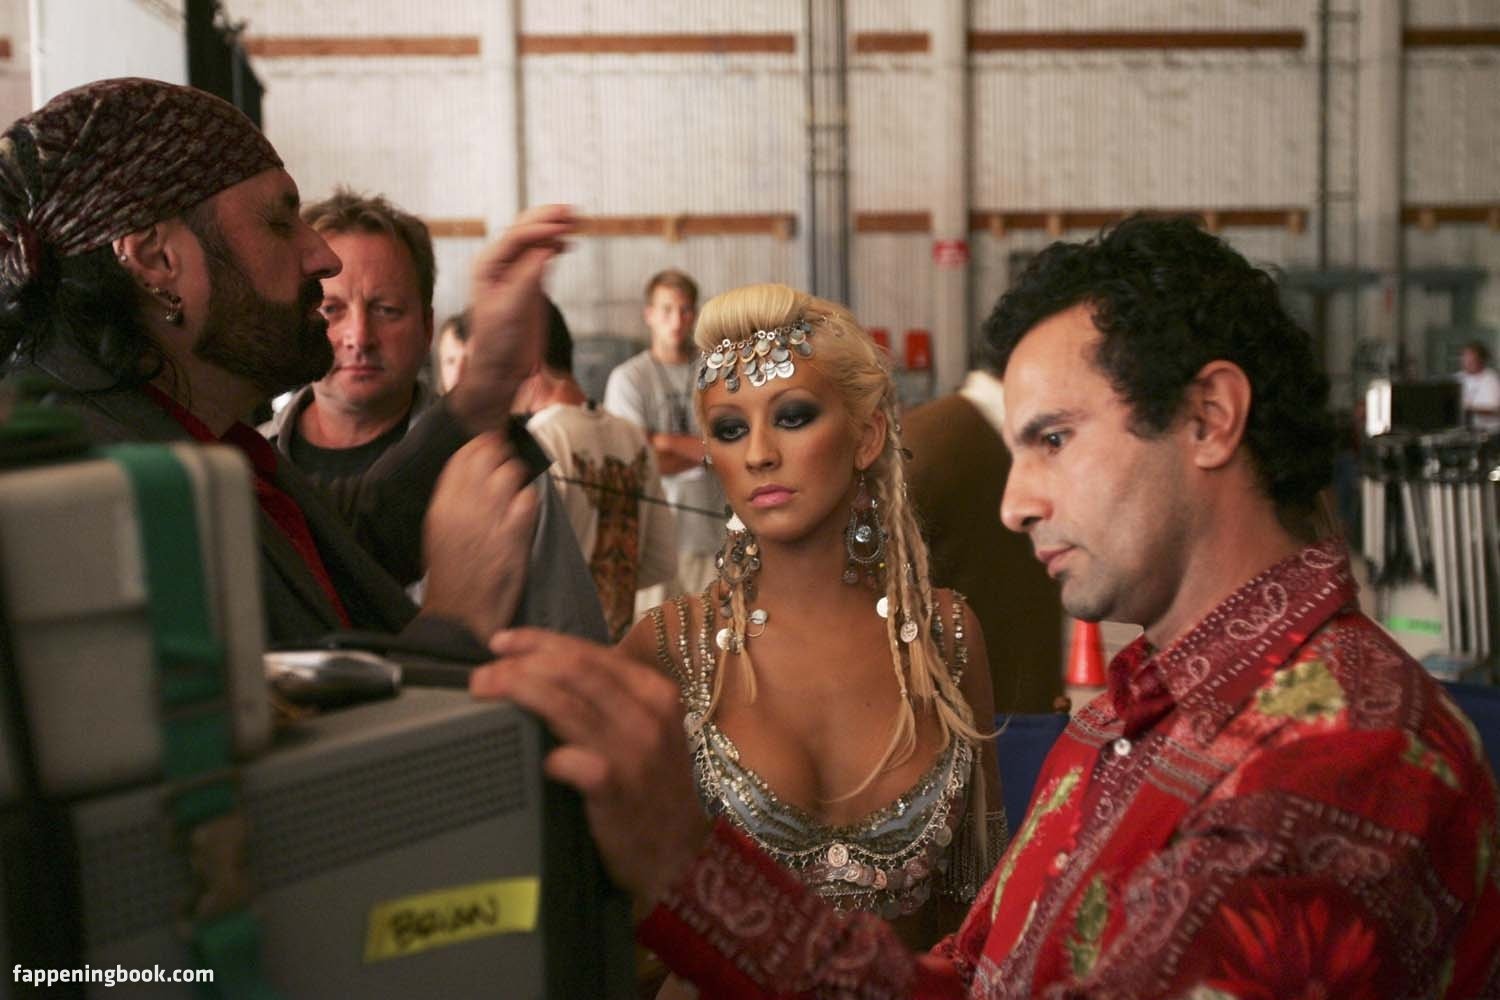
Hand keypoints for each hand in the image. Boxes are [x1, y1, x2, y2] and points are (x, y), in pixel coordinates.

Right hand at [423, 432, 539, 638]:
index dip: (481, 444)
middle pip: (489, 455)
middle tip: (508, 462)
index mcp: (442, 504)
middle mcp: (464, 506)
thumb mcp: (438, 530)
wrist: (460, 614)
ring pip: (511, 472)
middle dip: (503, 454)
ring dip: (518, 476)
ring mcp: (490, 519)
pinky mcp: (514, 534)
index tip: (491, 443)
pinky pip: (529, 498)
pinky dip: (529, 501)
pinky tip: (523, 512)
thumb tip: (472, 470)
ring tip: (516, 489)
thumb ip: (453, 498)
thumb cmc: (451, 575)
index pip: (463, 455)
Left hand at [448, 204, 575, 431]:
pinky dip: (556, 245)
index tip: (564, 226)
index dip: (541, 228)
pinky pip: (542, 256)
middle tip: (573, 211)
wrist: (501, 368)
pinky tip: (568, 242)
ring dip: (555, 228)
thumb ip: (527, 276)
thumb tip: (545, 247)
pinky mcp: (529, 283)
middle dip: (548, 219)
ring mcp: (514, 272)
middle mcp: (499, 264)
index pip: (516, 237)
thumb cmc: (498, 343)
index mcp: (487, 266)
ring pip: (535, 240)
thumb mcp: (512, 308)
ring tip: (576, 220)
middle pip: (524, 230)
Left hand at [469, 629, 710, 904]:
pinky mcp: (617, 790)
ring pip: (565, 705)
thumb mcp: (647, 731)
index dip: (539, 641)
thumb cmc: (654, 789)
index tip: (502, 642)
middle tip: (482, 673)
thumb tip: (543, 674)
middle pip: (572, 669)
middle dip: (519, 664)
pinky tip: (533, 758)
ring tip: (485, 694)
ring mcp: (634, 751)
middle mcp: (648, 714)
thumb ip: (608, 701)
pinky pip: (570, 761)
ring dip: (517, 692)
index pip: (589, 651)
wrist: (683, 854)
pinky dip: (546, 754)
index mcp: (654, 692)